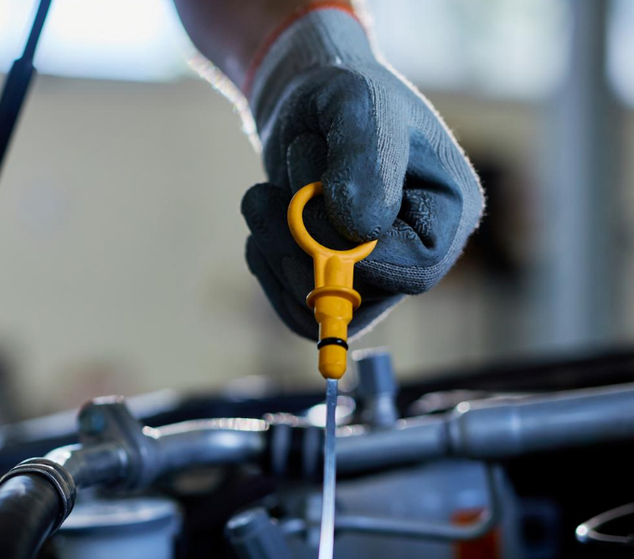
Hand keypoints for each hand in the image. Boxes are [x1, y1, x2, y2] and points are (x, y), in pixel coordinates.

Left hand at [240, 5, 483, 337]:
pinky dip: (266, 265)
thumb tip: (361, 228)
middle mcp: (419, 251)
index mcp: (450, 210)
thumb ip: (365, 156)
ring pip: (322, 306)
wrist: (306, 104)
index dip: (358, 253)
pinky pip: (295, 309)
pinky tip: (262, 220)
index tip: (315, 198)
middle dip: (302, 246)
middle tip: (266, 193)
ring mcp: (376, 274)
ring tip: (262, 196)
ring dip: (276, 252)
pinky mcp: (334, 283)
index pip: (417, 268)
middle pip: (363, 294)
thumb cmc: (342, 94)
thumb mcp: (356, 102)